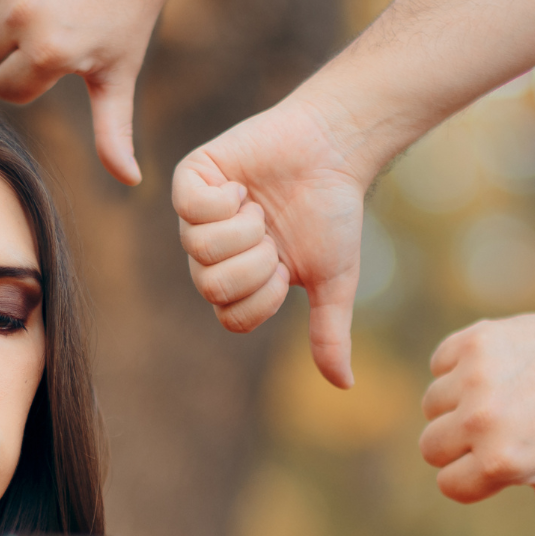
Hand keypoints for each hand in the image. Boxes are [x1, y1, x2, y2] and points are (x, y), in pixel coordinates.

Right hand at [0, 0, 172, 184]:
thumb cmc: (126, 23)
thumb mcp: (118, 77)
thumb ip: (113, 131)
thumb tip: (130, 179)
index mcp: (50, 55)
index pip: (6, 89)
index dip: (29, 82)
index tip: (58, 65)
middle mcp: (25, 20)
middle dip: (10, 54)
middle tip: (49, 39)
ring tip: (38, 18)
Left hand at [173, 97, 369, 387]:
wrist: (334, 149)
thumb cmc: (332, 212)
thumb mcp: (333, 280)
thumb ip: (329, 331)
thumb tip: (343, 386)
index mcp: (237, 280)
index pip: (231, 317)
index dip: (264, 296)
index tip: (285, 266)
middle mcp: (209, 251)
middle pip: (210, 286)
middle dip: (255, 262)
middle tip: (273, 235)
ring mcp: (196, 214)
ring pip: (199, 248)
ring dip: (244, 229)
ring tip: (260, 208)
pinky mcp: (192, 177)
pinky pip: (190, 207)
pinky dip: (226, 200)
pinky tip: (243, 187)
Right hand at [419, 305, 534, 535]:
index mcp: (501, 462)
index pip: (449, 485)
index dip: (476, 477)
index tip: (511, 460)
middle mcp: (483, 420)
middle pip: (430, 448)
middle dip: (460, 444)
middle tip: (506, 428)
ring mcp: (476, 378)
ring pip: (431, 405)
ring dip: (457, 404)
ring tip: (504, 397)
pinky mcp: (472, 340)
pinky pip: (439, 364)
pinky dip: (459, 366)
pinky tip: (501, 369)